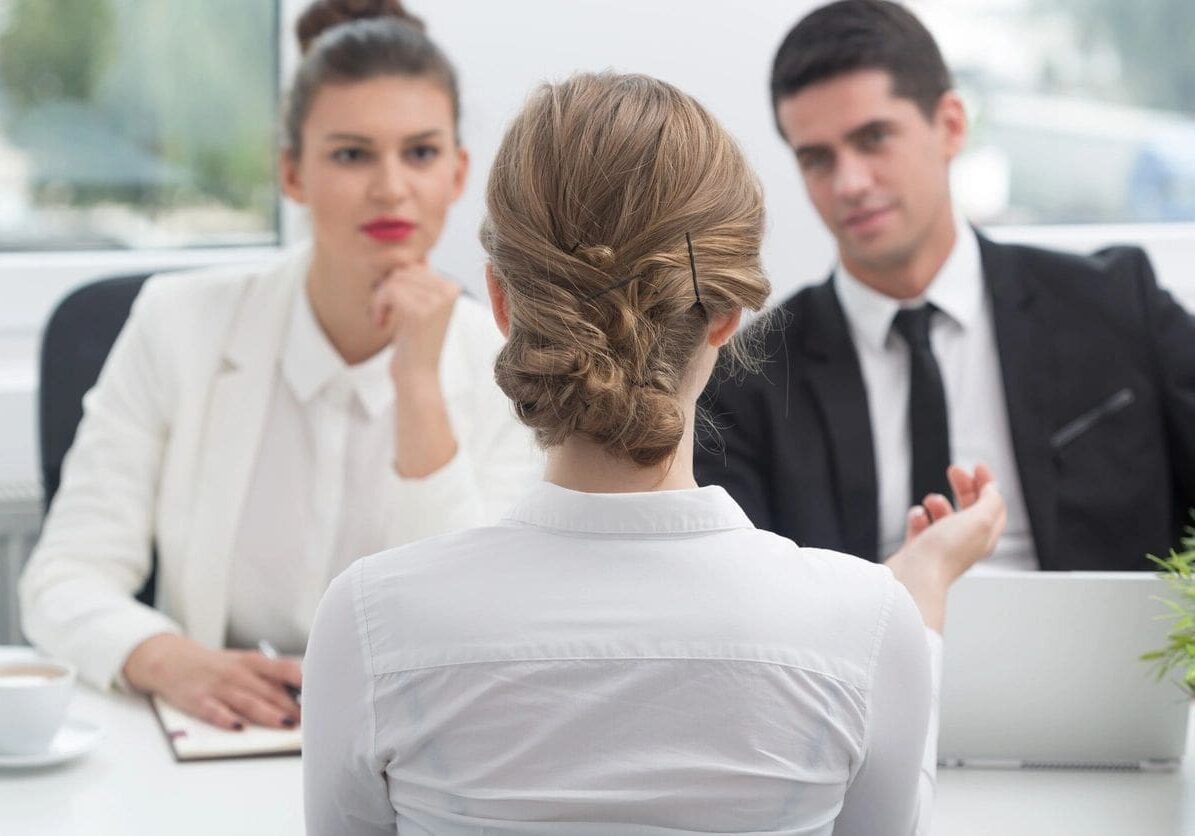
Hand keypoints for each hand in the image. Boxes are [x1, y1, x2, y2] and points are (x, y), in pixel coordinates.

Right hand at [123, 634, 301, 730]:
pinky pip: (214, 711)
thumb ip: (270, 675)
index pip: (285, 669)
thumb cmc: (215, 665)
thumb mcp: (244, 663)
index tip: (322, 694)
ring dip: (268, 714)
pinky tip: (238, 728)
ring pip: (247, 702)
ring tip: (286, 725)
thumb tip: (303, 690)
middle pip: (270, 691)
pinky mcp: (198, 700)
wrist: (171, 659)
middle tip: (311, 721)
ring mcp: (218, 686)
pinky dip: (226, 719)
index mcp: (252, 662)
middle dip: (292, 706)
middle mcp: (238, 673)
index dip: (304, 682)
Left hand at [369, 260, 459, 383]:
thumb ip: (419, 283)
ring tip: (383, 319)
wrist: (417, 377)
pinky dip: (378, 306)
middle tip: (384, 314)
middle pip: (403, 271)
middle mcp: (450, 291)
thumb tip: (414, 257)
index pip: (414, 267)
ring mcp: (437, 301)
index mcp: (453, 288)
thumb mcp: (420, 307)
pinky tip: (381, 323)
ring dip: (380, 299)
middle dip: (386, 291)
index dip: (397, 285)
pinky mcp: (421, 312)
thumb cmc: (414, 344)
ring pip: (394, 280)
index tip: (393, 308)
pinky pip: (389, 291)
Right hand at [884, 464, 1006, 632]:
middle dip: (963, 486)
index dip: (988, 484)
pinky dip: (918, 516)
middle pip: (969, 507)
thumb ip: (990, 501)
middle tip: (953, 471)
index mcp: (984, 537)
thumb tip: (992, 489)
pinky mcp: (918, 550)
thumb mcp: (980, 519)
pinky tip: (916, 516)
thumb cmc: (945, 553)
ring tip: (930, 502)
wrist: (914, 577)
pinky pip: (920, 526)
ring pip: (943, 516)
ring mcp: (941, 546)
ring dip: (937, 502)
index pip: (993, 506)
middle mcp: (964, 542)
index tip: (978, 466)